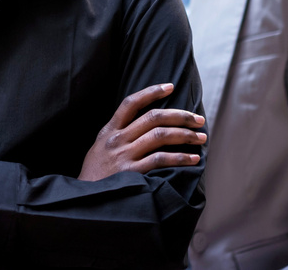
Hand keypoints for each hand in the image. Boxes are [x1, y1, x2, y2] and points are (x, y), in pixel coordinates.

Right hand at [78, 83, 205, 181]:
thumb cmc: (95, 174)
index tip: (169, 86)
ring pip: (160, 136)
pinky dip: (180, 158)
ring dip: (185, 135)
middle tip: (198, 119)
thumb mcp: (99, 147)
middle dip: (180, 116)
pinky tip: (193, 158)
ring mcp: (124, 155)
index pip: (131, 103)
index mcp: (109, 130)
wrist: (86, 199)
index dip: (151, 92)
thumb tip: (143, 125)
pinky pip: (160, 160)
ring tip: (201, 137)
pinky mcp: (132, 173)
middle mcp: (117, 139)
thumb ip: (117, 135)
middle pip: (153, 118)